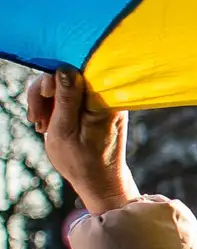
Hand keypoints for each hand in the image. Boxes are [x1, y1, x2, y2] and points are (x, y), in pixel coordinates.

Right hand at [27, 69, 138, 215]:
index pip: (74, 70)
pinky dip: (55, 108)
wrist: (100, 180)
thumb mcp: (65, 130)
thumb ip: (66, 99)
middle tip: (37, 120)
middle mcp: (107, 95)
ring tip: (41, 127)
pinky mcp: (96, 106)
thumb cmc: (82, 160)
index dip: (51, 80)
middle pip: (67, 75)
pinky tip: (48, 124)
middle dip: (45, 94)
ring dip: (47, 103)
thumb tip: (64, 69)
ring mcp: (102, 100)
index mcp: (103, 99)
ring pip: (65, 86)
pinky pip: (71, 96)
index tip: (43, 99)